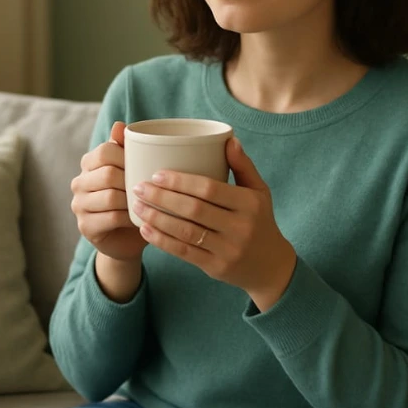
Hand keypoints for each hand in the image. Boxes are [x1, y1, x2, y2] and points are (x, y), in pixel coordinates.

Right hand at [69, 121, 146, 262]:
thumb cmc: (132, 198)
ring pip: (110, 197)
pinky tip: (139, 217)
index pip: (104, 151)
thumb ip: (125, 148)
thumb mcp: (131, 171)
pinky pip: (111, 218)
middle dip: (132, 181)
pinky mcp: (85, 227)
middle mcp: (78, 183)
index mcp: (88, 164)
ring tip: (146, 203)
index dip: (127, 158)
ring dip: (132, 201)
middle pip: (108, 174)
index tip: (144, 166)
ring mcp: (79, 205)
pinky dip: (130, 217)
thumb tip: (119, 125)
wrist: (127, 237)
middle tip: (148, 188)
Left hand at [131, 137, 296, 310]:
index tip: (157, 174)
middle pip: (193, 210)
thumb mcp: (259, 192)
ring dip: (156, 218)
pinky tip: (145, 229)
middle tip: (139, 187)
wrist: (271, 266)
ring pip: (185, 232)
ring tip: (136, 206)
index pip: (209, 189)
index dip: (181, 182)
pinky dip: (162, 241)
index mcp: (249, 204)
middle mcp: (240, 227)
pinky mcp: (216, 267)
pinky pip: (184, 253)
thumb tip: (229, 139)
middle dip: (162, 198)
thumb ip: (243, 165)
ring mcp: (227, 250)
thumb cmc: (260, 220)